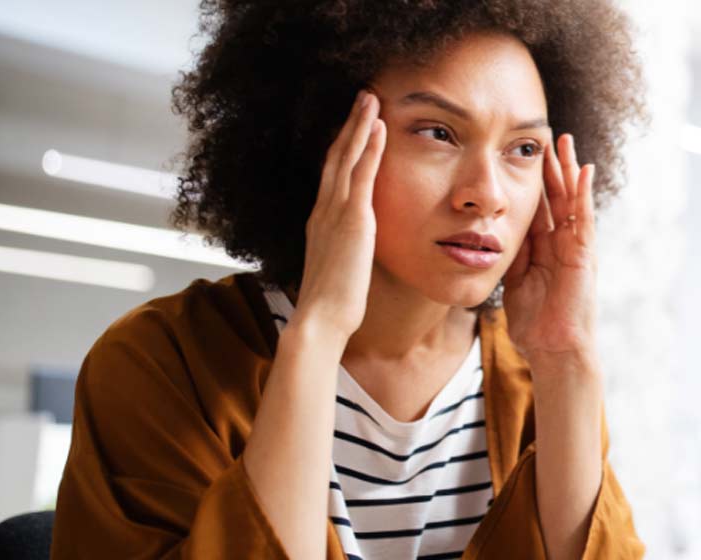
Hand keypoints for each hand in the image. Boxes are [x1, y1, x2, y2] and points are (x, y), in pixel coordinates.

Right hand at [293, 90, 385, 339]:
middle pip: (336, 156)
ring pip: (347, 157)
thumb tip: (356, 251)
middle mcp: (323, 210)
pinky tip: (380, 127)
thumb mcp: (340, 269)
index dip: (342, 147)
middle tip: (362, 98)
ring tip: (371, 99)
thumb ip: (346, 252)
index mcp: (320, 222)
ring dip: (360, 125)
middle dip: (350, 125)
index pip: (331, 175)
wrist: (320, 321)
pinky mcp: (352, 220)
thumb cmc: (332, 305)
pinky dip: (370, 148)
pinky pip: (362, 175)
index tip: (353, 126)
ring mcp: (335, 213)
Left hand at [502, 133, 597, 365]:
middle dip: (551, 168)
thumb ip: (508, 255)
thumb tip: (491, 232)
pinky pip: (584, 219)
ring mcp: (575, 248)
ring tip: (566, 143)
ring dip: (568, 171)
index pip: (538, 207)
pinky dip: (584, 195)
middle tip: (548, 137)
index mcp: (543, 249)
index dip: (532, 181)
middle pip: (556, 197)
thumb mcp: (512, 280)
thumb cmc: (533, 324)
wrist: (552, 349)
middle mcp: (562, 243)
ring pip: (572, 201)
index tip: (523, 155)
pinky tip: (583, 171)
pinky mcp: (584, 255)